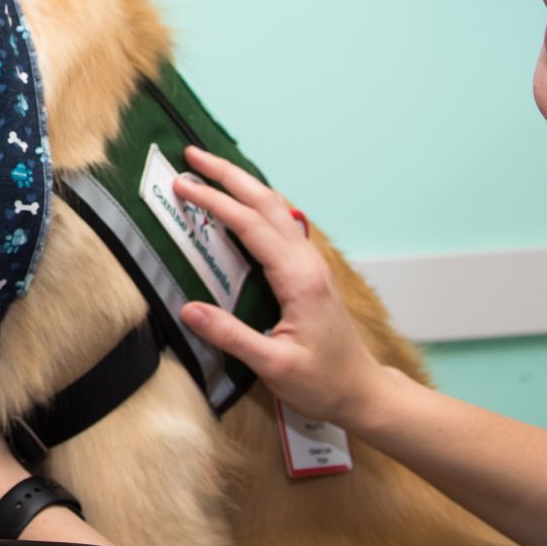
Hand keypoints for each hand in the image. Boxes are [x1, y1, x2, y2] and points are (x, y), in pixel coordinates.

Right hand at [173, 147, 390, 426]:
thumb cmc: (322, 382)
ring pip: (275, 208)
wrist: (362, 391)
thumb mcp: (274, 367)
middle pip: (266, 202)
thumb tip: (187, 309)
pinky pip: (279, 223)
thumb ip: (231, 336)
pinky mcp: (308, 271)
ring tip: (210, 168)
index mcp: (298, 278)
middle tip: (192, 154)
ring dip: (241, 184)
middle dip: (228, 175)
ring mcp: (310, 263)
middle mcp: (306, 261)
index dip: (214, 203)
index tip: (183, 186)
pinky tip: (239, 202)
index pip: (250, 226)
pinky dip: (254, 203)